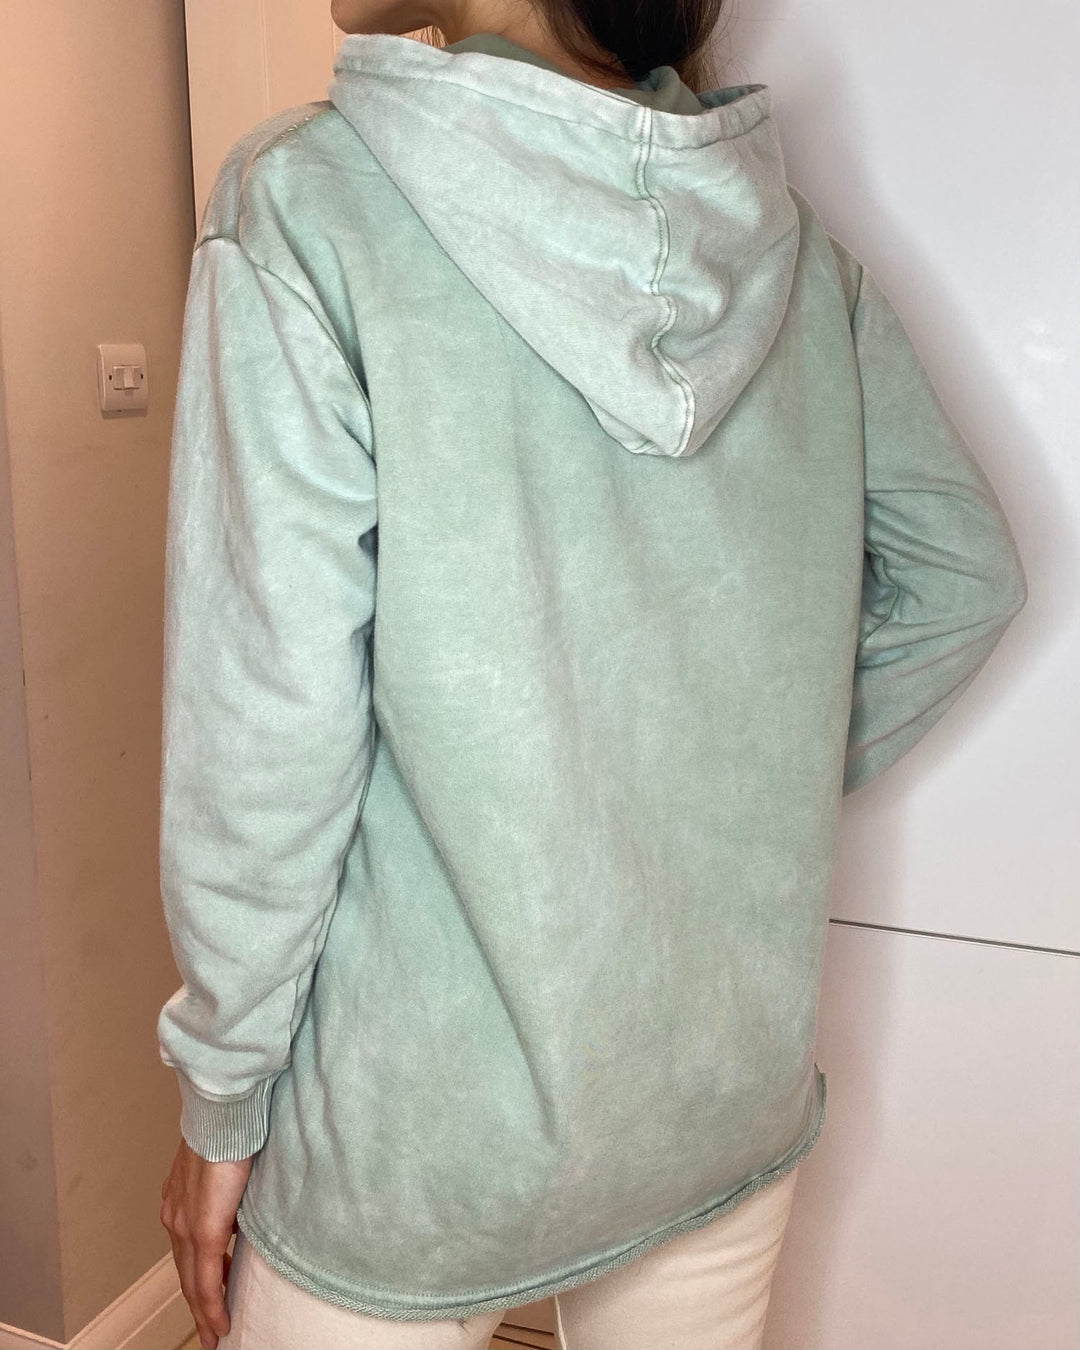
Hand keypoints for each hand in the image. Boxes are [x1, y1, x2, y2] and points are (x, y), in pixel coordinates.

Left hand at [160, 1139, 253, 1349]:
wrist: (224, 1112)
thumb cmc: (231, 1125)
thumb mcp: (227, 1164)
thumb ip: (229, 1190)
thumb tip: (242, 1210)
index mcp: (180, 1199)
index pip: (186, 1250)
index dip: (197, 1277)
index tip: (209, 1296)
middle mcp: (175, 1216)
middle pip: (185, 1273)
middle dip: (198, 1306)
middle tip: (210, 1330)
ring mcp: (184, 1225)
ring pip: (192, 1282)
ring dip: (204, 1311)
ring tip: (215, 1333)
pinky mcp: (203, 1230)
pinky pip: (205, 1279)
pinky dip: (212, 1305)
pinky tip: (220, 1323)